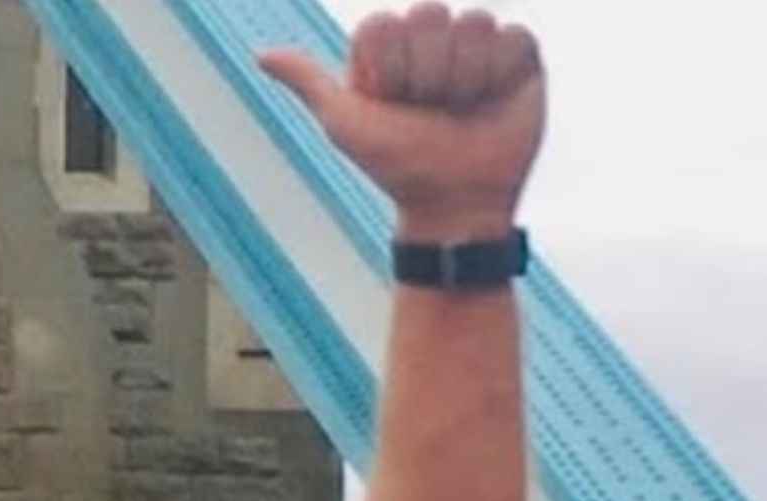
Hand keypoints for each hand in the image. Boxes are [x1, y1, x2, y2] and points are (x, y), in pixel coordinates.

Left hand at [263, 7, 544, 245]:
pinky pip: (511, 37)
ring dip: (461, 77)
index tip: (388, 103)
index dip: (387, 66)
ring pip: (472, 23)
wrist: (453, 202)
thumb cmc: (397, 166)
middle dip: (424, 71)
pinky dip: (497, 75)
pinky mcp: (519, 54)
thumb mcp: (345, 124)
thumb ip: (309, 84)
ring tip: (459, 110)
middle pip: (429, 13)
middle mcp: (433, 41)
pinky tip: (490, 102)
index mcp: (391, 51)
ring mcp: (477, 45)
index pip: (385, 23)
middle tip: (428, 109)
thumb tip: (261, 55)